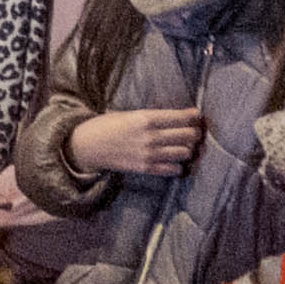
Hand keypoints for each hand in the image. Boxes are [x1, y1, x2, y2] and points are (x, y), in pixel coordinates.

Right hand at [72, 106, 205, 176]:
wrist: (87, 146)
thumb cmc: (107, 125)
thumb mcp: (129, 114)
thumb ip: (152, 117)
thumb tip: (179, 117)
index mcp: (145, 118)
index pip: (182, 118)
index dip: (194, 116)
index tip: (197, 115)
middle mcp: (150, 137)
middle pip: (189, 135)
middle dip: (194, 132)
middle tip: (192, 131)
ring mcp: (149, 154)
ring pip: (185, 152)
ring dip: (187, 148)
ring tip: (183, 145)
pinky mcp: (146, 168)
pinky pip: (174, 169)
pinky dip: (178, 165)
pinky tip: (172, 159)